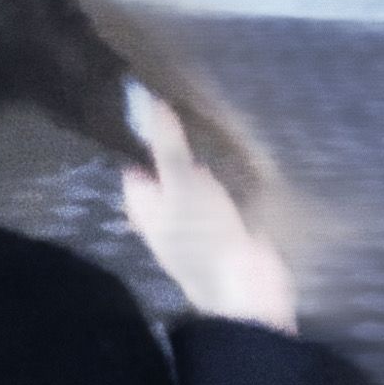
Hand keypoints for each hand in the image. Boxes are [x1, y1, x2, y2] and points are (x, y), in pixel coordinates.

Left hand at [122, 100, 296, 332]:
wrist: (247, 288)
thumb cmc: (204, 236)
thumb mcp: (182, 182)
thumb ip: (166, 145)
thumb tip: (148, 102)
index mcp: (142, 201)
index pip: (136, 157)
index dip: (146, 130)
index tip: (159, 96)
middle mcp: (162, 208)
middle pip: (166, 166)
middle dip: (178, 141)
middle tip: (192, 100)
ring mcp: (193, 217)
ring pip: (193, 177)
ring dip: (204, 157)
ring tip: (216, 116)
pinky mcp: (224, 223)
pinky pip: (219, 190)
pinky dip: (226, 173)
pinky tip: (238, 150)